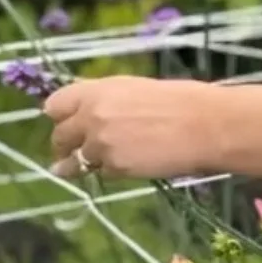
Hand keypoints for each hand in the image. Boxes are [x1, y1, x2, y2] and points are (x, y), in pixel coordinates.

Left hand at [44, 77, 218, 179]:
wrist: (207, 125)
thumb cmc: (183, 101)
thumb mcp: (137, 89)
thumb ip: (108, 102)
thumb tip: (92, 116)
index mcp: (98, 90)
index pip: (55, 105)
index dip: (61, 117)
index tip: (68, 124)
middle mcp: (92, 115)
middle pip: (60, 136)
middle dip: (66, 146)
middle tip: (74, 152)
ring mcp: (101, 143)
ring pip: (76, 161)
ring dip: (83, 165)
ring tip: (97, 166)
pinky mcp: (115, 167)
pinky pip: (103, 173)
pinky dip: (113, 172)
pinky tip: (131, 166)